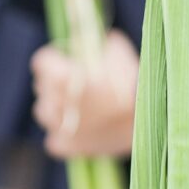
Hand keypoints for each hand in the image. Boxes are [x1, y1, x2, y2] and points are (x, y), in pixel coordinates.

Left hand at [31, 30, 138, 158]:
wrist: (147, 121)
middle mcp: (52, 101)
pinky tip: (80, 129)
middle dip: (55, 82)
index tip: (65, 61)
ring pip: (43, 111)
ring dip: (56, 107)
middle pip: (42, 86)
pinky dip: (64, 134)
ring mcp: (57, 126)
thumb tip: (94, 42)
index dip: (53, 59)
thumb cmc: (131, 82)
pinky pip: (54, 138)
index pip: (40, 61)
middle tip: (77, 84)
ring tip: (77, 108)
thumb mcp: (117, 51)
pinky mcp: (66, 147)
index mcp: (59, 76)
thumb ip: (97, 45)